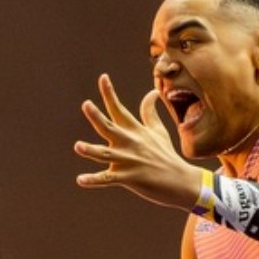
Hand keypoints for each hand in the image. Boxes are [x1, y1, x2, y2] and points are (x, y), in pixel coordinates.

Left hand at [76, 74, 201, 208]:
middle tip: (86, 104)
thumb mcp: (158, 131)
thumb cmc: (166, 154)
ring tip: (78, 146)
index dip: (110, 93)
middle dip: (97, 117)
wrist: (180, 181)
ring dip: (91, 150)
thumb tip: (152, 92)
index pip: (119, 109)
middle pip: (109, 128)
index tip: (103, 77)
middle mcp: (129, 143)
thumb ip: (149, 112)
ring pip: (105, 154)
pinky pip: (107, 179)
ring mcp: (128, 161)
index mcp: (135, 131)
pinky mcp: (128, 178)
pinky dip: (93, 180)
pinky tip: (80, 180)